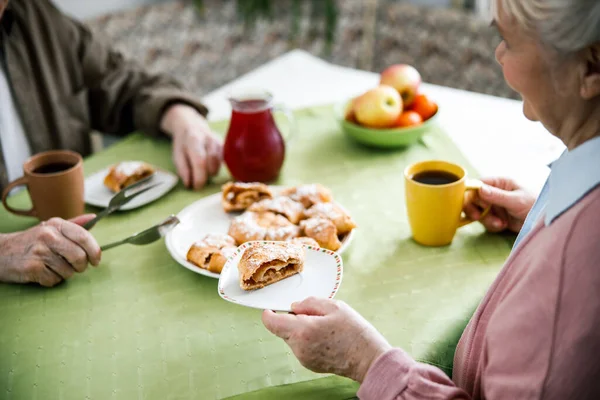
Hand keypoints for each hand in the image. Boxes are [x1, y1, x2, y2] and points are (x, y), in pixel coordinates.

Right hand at [0, 215, 100, 286]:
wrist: (0, 252)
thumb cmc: (32, 241)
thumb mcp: (51, 228)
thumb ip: (73, 224)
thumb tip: (94, 218)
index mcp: (56, 224)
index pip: (84, 237)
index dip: (94, 251)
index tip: (96, 260)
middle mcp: (48, 235)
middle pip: (79, 257)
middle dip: (81, 266)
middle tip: (75, 267)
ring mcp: (39, 251)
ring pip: (68, 271)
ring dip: (64, 274)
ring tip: (52, 267)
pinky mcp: (32, 267)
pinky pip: (54, 280)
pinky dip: (51, 280)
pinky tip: (42, 273)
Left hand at [161, 104, 222, 189]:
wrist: (192, 126)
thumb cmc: (183, 144)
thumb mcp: (177, 155)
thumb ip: (182, 169)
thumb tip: (189, 184)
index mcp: (194, 140)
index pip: (200, 162)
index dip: (199, 178)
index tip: (195, 187)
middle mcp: (209, 139)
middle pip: (212, 164)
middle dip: (205, 176)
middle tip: (198, 180)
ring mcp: (219, 142)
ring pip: (218, 164)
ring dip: (210, 172)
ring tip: (202, 170)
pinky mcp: (225, 146)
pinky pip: (223, 162)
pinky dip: (216, 168)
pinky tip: (209, 166)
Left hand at [262, 297, 391, 382]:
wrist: (369, 359)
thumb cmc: (355, 333)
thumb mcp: (335, 307)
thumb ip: (309, 303)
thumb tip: (294, 306)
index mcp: (303, 331)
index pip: (272, 322)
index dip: (269, 313)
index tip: (272, 307)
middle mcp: (299, 348)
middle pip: (282, 329)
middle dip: (293, 319)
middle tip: (315, 315)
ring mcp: (303, 358)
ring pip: (292, 338)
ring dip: (302, 329)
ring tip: (325, 327)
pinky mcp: (309, 364)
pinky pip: (301, 347)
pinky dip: (308, 339)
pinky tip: (326, 338)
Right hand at [464, 177, 535, 233]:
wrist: (544, 222)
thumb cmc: (535, 205)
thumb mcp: (516, 200)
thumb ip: (497, 195)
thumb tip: (479, 189)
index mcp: (499, 183)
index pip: (477, 184)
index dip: (471, 193)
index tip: (471, 203)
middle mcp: (494, 193)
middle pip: (473, 198)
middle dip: (475, 209)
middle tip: (478, 217)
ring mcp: (494, 205)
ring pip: (477, 211)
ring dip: (485, 219)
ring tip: (500, 223)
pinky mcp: (495, 217)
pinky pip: (484, 221)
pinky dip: (491, 225)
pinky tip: (502, 225)